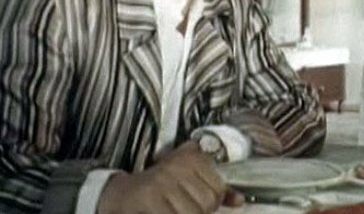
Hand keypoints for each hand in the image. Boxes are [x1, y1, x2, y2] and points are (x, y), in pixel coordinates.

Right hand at [98, 141, 234, 213]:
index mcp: (191, 158)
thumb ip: (215, 189)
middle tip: (183, 207)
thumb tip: (239, 199)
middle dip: (198, 211)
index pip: (218, 190)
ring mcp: (162, 181)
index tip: (200, 202)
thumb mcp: (188, 181)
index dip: (212, 203)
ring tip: (173, 209)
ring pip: (191, 212)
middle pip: (206, 203)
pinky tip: (164, 211)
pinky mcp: (148, 196)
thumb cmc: (156, 188)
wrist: (120, 194)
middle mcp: (177, 166)